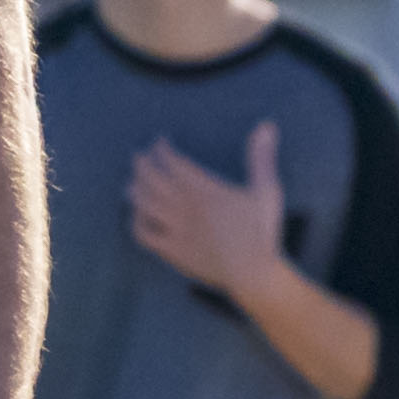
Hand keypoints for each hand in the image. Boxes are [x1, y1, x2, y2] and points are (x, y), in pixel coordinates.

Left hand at [122, 125, 287, 298]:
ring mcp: (175, 230)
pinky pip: (143, 234)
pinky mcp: (171, 251)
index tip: (160, 141)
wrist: (252, 274)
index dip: (161, 148)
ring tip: (132, 180)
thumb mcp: (266, 190)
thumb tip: (266, 125)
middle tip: (140, 155)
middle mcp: (184, 207)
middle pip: (151, 178)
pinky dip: (135, 221)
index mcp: (204, 190)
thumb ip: (261, 157)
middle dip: (142, 163)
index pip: (172, 161)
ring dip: (134, 188)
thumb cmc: (262, 232)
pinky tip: (136, 215)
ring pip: (143, 203)